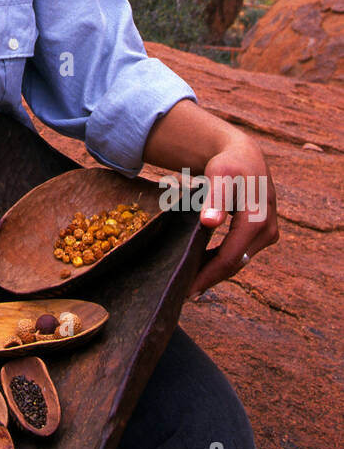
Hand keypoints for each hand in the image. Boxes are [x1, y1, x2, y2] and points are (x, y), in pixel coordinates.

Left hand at [188, 137, 277, 298]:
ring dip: (214, 272)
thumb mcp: (220, 175)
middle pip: (234, 264)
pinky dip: (220, 262)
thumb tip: (209, 222)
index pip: (230, 259)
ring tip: (188, 284)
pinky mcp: (263, 235)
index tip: (186, 289)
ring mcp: (268, 234)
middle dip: (209, 278)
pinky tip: (202, 268)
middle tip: (181, 292)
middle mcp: (268, 231)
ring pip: (238, 262)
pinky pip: (239, 254)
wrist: (245, 155)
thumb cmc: (229, 163)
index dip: (207, 276)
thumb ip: (215, 199)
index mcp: (258, 220)